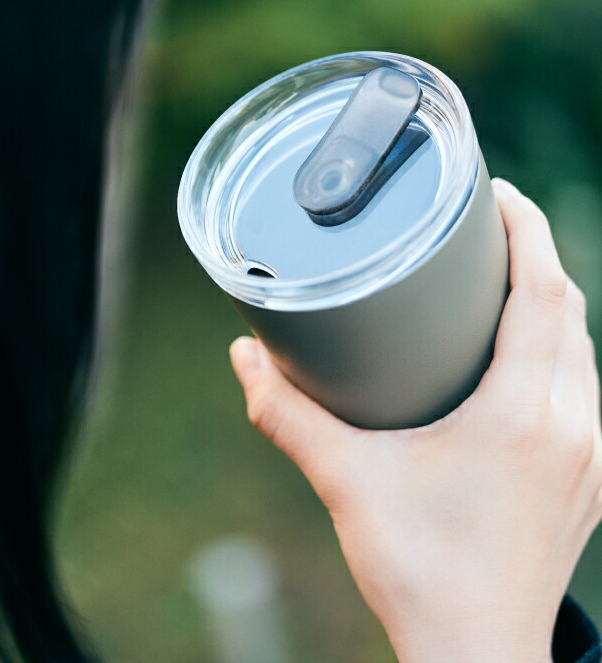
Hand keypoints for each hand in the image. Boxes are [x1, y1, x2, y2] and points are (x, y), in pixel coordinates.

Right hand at [230, 179, 601, 662]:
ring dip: (553, 303)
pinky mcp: (589, 479)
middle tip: (489, 227)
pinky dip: (561, 349)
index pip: (545, 293)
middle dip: (537, 256)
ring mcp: (592, 455)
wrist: (473, 651)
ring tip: (504, 278)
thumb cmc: (418, 569)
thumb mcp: (345, 481)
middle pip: (570, 311)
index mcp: (522, 415)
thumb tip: (244, 358)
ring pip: (585, 349)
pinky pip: (588, 387)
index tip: (498, 195)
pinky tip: (525, 352)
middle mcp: (574, 426)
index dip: (528, 231)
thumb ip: (287, 414)